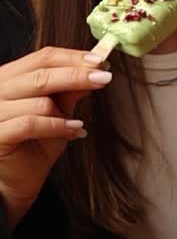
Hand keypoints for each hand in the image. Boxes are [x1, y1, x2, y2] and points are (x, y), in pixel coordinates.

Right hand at [0, 47, 112, 224]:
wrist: (13, 181)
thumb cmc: (32, 145)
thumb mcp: (57, 113)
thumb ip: (69, 92)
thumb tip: (94, 70)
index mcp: (10, 78)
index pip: (42, 57)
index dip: (73, 57)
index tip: (99, 61)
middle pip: (42, 73)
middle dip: (78, 75)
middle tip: (104, 78)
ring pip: (39, 99)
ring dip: (65, 111)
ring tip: (76, 125)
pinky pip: (30, 123)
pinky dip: (57, 126)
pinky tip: (74, 131)